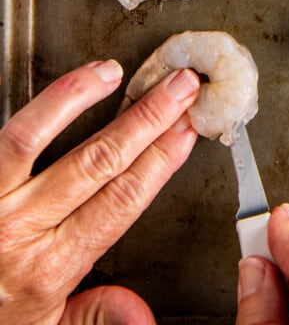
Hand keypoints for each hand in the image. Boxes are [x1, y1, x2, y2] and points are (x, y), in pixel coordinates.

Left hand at [0, 59, 200, 324]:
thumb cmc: (0, 315)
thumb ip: (97, 314)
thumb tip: (142, 314)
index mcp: (50, 266)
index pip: (120, 202)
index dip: (159, 162)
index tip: (185, 130)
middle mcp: (19, 229)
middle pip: (96, 162)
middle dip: (146, 119)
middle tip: (178, 87)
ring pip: (35, 137)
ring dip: (79, 98)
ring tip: (112, 72)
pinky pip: (5, 135)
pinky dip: (36, 106)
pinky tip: (62, 84)